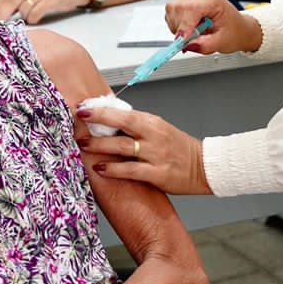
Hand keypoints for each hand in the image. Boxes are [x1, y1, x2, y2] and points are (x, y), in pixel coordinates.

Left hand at [76, 105, 211, 194]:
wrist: (205, 167)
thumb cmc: (179, 149)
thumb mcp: (158, 130)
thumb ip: (136, 127)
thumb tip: (106, 122)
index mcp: (152, 122)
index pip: (122, 113)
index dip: (100, 110)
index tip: (82, 108)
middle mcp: (154, 136)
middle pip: (121, 124)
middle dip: (97, 122)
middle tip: (77, 123)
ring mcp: (156, 155)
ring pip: (123, 147)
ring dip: (100, 146)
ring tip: (83, 146)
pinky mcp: (158, 174)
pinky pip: (131, 170)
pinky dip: (114, 169)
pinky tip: (100, 169)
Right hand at [164, 0, 261, 54]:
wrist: (237, 28)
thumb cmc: (233, 31)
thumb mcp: (222, 43)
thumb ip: (204, 45)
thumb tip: (187, 45)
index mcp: (214, 0)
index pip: (192, 8)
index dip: (184, 25)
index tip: (182, 41)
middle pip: (178, 8)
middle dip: (180, 28)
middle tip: (192, 39)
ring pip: (172, 10)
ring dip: (178, 26)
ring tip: (194, 32)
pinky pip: (172, 11)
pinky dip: (177, 24)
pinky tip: (190, 27)